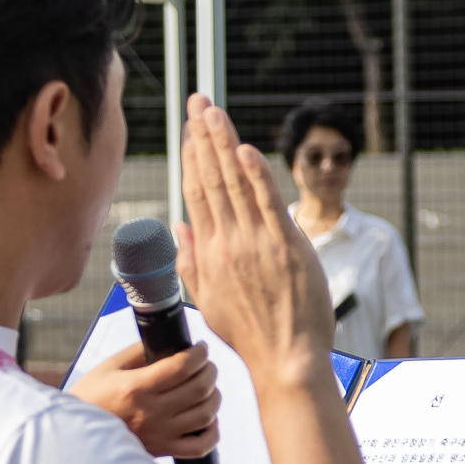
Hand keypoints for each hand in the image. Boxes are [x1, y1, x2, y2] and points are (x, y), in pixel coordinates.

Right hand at [71, 341, 220, 459]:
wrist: (75, 435)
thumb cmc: (91, 397)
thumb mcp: (110, 367)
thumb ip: (140, 352)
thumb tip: (171, 341)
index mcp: (137, 388)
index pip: (182, 367)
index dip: (199, 354)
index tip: (201, 348)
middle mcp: (151, 412)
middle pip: (199, 389)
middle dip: (210, 371)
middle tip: (206, 365)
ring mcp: (160, 434)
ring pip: (205, 416)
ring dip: (214, 398)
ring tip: (207, 389)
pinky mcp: (163, 450)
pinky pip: (199, 447)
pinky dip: (211, 433)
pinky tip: (207, 420)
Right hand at [176, 94, 334, 382]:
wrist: (285, 360)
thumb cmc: (252, 334)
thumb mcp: (209, 299)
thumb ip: (190, 260)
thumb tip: (179, 225)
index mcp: (208, 255)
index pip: (196, 195)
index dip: (192, 160)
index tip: (190, 132)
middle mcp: (227, 244)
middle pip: (212, 180)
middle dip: (204, 138)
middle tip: (198, 103)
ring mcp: (256, 244)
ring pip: (235, 184)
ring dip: (224, 144)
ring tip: (214, 111)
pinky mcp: (286, 247)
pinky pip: (267, 203)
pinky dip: (255, 174)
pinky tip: (244, 148)